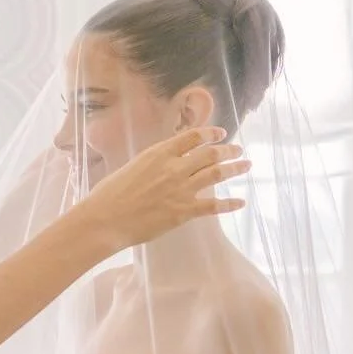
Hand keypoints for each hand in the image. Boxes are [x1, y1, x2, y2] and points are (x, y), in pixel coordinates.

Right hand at [79, 129, 247, 254]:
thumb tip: (160, 164)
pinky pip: (213, 207)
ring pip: (216, 174)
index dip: (210, 134)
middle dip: (228, 150)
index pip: (193, 137)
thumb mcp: (131, 167)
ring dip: (235, 169)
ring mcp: (181, 190)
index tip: (220, 134)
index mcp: (159, 153)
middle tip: (239, 150)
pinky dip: (230, 204)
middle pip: (210, 154)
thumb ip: (151, 163)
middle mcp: (174, 168)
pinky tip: (241, 202)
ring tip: (247, 166)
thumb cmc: (109, 194)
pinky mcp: (183, 212)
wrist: (105, 219)